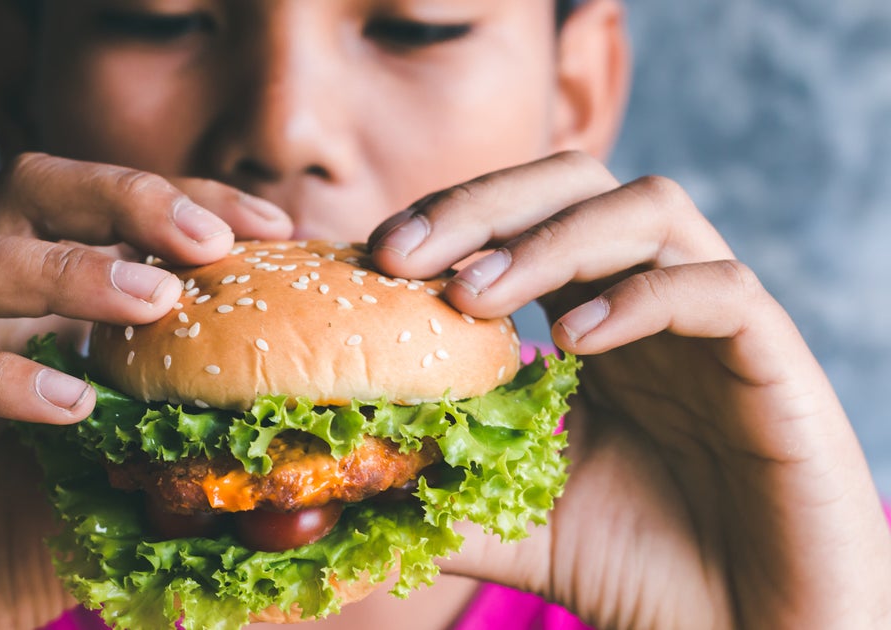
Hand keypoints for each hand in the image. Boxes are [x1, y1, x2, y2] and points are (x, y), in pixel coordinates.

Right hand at [0, 153, 291, 628]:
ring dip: (63, 269)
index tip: (272, 225)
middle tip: (210, 240)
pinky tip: (70, 406)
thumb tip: (283, 472)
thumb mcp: (110, 502)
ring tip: (153, 300)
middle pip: (24, 192)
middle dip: (124, 197)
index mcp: (26, 314)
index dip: (184, 203)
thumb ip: (175, 470)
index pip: (101, 215)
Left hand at [368, 151, 890, 628]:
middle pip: (578, 182)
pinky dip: (641, 299)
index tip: (376, 252)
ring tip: (474, 297)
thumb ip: (435, 487)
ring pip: (650, 209)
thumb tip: (337, 482)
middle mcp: (651, 298)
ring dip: (551, 241)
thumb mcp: (510, 520)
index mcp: (592, 315)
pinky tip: (575, 341)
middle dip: (483, 204)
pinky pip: (721, 291)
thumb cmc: (635, 567)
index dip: (449, 217)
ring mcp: (716, 322)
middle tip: (403, 253)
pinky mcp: (776, 361)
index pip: (522, 217)